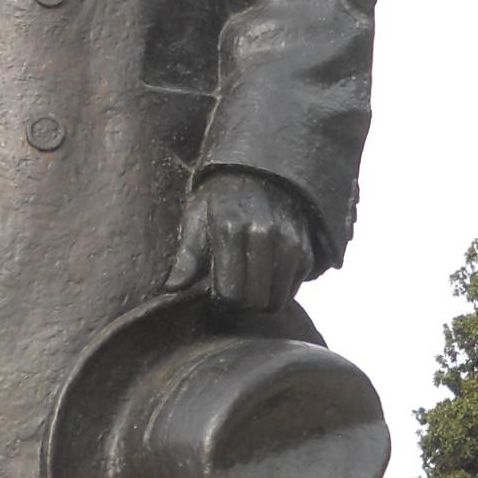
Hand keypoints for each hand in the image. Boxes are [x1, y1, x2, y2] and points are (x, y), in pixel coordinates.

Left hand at [165, 170, 314, 311]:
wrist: (261, 173)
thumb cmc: (222, 199)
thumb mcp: (196, 217)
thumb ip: (187, 256)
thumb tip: (171, 288)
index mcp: (230, 229)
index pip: (229, 293)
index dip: (220, 299)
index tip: (216, 290)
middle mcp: (264, 235)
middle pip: (253, 301)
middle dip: (240, 304)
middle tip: (233, 290)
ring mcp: (289, 242)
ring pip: (276, 301)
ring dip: (261, 301)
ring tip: (249, 284)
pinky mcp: (306, 250)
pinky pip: (293, 290)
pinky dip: (280, 290)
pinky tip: (266, 275)